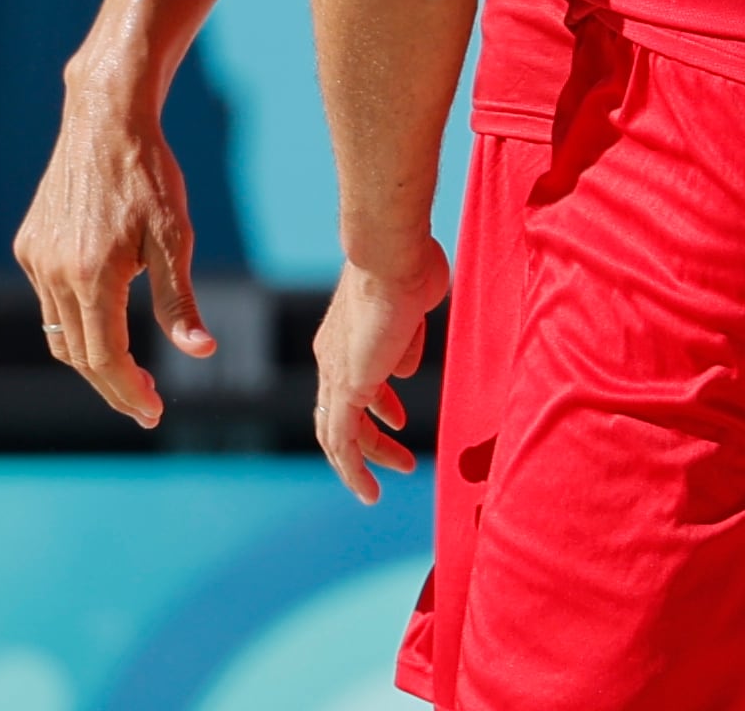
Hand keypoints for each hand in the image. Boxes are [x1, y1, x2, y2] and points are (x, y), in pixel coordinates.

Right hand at [13, 73, 211, 427]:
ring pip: (58, 332)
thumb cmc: (150, 175)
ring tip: (128, 373)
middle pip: (78, 355)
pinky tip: (103, 320)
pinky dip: (75, 321)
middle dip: (112, 385)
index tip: (152, 412)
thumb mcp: (175, 237)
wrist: (105, 119)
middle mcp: (54, 272)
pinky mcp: (29, 245)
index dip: (128, 392)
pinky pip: (49, 300)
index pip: (104, 359)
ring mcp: (36, 259)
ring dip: (91, 358)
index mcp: (91, 275)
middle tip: (145, 405)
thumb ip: (180, 301)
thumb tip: (202, 352)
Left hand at [313, 240, 449, 503]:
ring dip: (366, 461)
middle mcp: (333, 358)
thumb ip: (405, 343)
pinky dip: (354, 471)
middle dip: (370, 443)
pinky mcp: (346, 387)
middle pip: (341, 415)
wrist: (391, 253)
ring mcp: (336, 373)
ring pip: (340, 435)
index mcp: (345, 339)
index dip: (375, 410)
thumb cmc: (408, 268)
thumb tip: (400, 371)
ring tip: (392, 478)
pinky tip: (371, 490)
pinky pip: (343, 441)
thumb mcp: (411, 312)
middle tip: (399, 461)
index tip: (398, 423)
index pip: (350, 387)